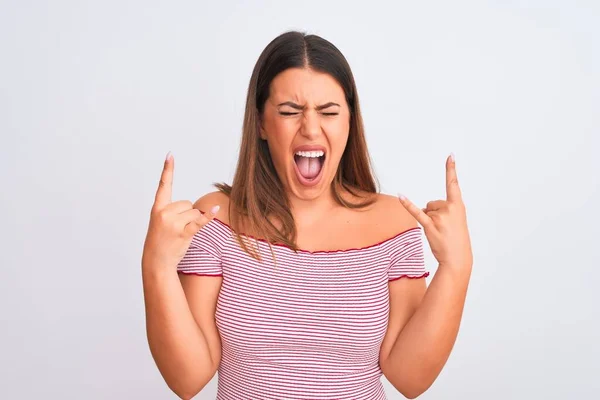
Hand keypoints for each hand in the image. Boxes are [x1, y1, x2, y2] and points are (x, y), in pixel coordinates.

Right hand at [141, 152, 218, 270]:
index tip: (170, 155)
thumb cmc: (161, 241)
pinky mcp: (183, 232)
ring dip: (193, 222)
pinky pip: (199, 221)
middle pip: (187, 203)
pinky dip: (208, 217)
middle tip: (176, 228)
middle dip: (187, 214)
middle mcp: (164, 212)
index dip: (167, 170)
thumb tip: (199, 210)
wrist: (156, 261)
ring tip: (180, 233)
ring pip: (194, 212)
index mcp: (157, 208)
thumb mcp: (161, 222)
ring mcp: (173, 223)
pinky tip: (216, 210)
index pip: (163, 185)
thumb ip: (174, 211)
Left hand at [398, 154, 471, 270]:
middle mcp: (450, 208)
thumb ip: (443, 210)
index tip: (450, 155)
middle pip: (432, 203)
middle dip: (435, 214)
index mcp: (458, 206)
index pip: (453, 184)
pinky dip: (407, 204)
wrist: (457, 258)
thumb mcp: (456, 221)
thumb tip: (424, 208)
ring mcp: (440, 217)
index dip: (451, 169)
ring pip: (426, 210)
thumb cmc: (456, 240)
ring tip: (439, 232)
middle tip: (444, 228)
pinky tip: (400, 195)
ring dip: (429, 220)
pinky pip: (416, 212)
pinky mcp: (429, 225)